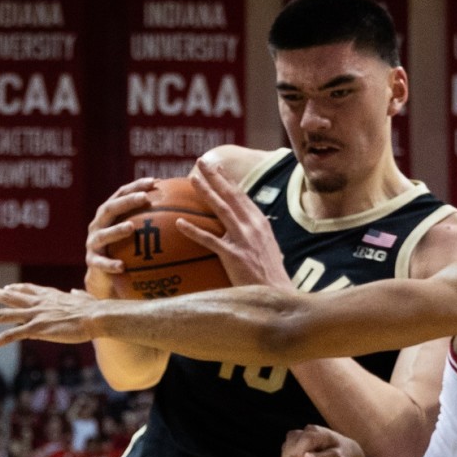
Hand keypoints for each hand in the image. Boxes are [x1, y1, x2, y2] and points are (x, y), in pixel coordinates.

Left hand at [0, 283, 99, 354]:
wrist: (96, 316)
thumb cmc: (95, 310)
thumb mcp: (84, 299)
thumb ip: (78, 295)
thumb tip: (76, 292)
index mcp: (51, 296)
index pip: (29, 290)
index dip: (17, 289)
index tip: (7, 289)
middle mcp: (38, 303)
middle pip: (10, 297)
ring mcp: (34, 315)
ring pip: (2, 315)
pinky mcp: (35, 329)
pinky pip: (8, 336)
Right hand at [85, 179, 154, 298]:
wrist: (105, 276)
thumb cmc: (126, 249)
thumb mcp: (136, 231)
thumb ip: (152, 219)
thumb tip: (184, 205)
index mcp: (109, 213)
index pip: (121, 194)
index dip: (136, 186)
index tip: (154, 182)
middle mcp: (98, 225)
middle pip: (110, 209)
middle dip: (126, 202)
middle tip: (144, 198)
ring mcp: (93, 243)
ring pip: (103, 235)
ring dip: (116, 230)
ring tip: (131, 227)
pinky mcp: (92, 261)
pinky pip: (101, 263)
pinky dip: (110, 264)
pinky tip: (122, 266)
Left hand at [184, 160, 292, 288]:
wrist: (277, 295)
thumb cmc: (270, 277)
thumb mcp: (267, 249)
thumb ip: (255, 236)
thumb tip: (244, 231)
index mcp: (261, 224)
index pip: (243, 197)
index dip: (229, 180)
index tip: (218, 167)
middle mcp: (253, 227)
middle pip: (232, 196)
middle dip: (216, 177)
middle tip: (201, 162)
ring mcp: (243, 240)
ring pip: (221, 210)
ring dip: (206, 192)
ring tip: (192, 179)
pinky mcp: (234, 256)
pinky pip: (209, 240)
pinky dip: (193, 230)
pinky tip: (179, 223)